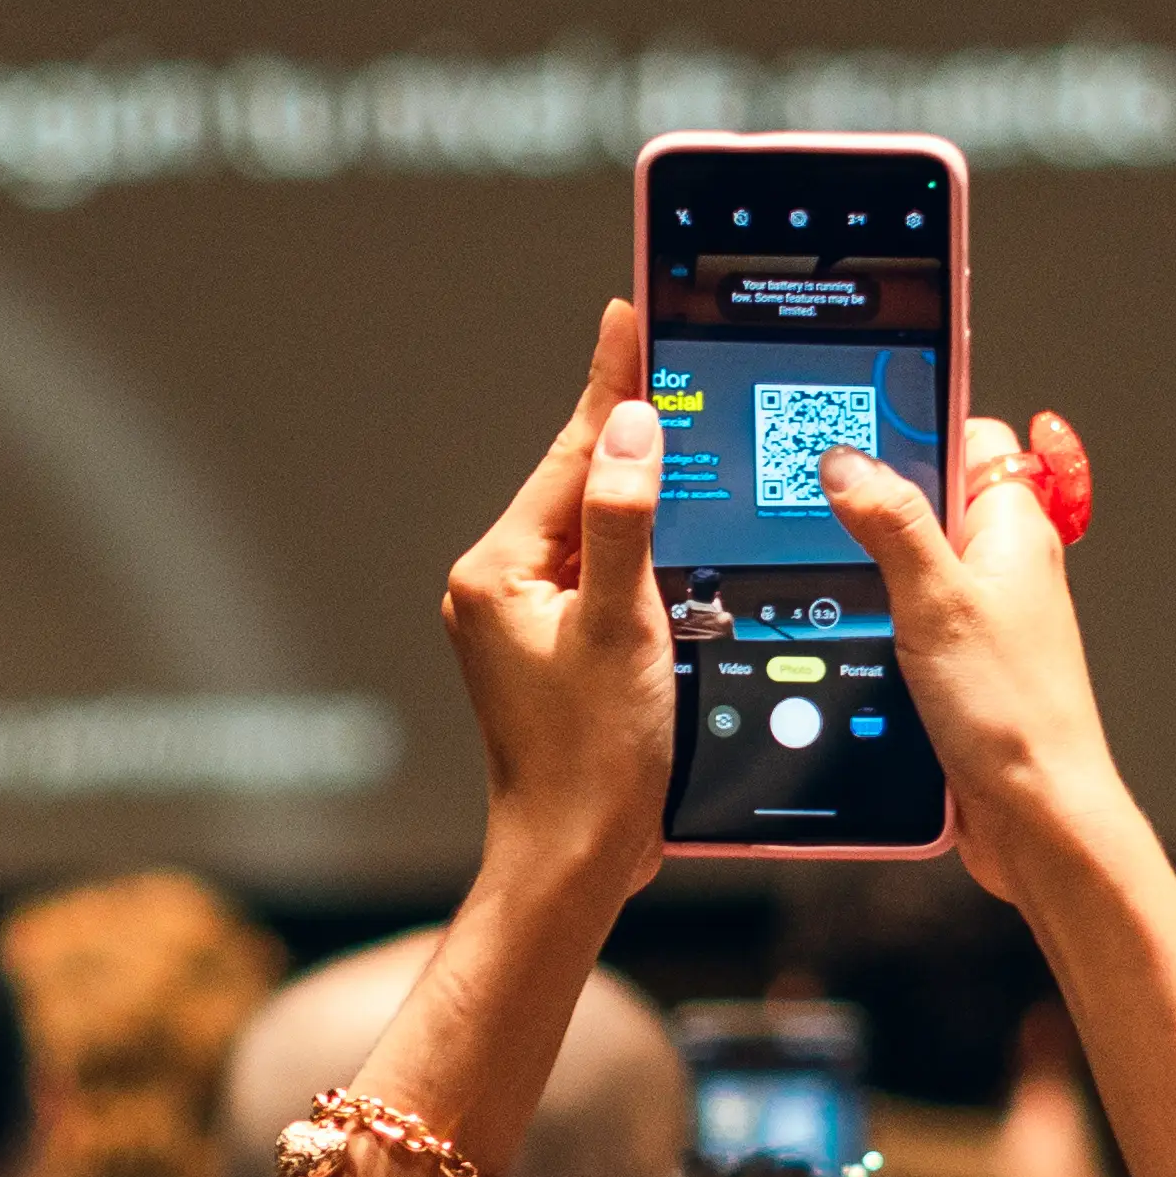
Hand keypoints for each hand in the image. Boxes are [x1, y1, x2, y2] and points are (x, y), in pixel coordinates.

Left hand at [438, 302, 671, 913]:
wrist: (572, 859)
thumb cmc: (591, 762)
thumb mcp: (619, 628)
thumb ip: (624, 524)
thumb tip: (630, 430)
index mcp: (498, 572)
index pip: (572, 457)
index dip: (611, 386)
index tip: (629, 317)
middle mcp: (498, 586)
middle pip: (579, 485)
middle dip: (628, 424)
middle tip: (664, 345)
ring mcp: (522, 619)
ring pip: (593, 527)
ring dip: (640, 484)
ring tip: (677, 412)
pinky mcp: (552, 647)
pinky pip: (600, 570)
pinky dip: (639, 542)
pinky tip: (675, 522)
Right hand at [821, 406, 1132, 905]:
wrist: (1036, 815)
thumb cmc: (1013, 713)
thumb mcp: (936, 601)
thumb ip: (892, 523)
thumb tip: (848, 461)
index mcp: (1014, 526)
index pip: (973, 435)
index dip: (918, 422)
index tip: (856, 421)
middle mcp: (1005, 565)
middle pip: (934, 498)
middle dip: (878, 501)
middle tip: (820, 504)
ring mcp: (983, 616)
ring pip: (914, 562)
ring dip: (872, 569)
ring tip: (824, 570)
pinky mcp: (960, 664)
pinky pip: (910, 619)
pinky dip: (877, 620)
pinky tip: (845, 634)